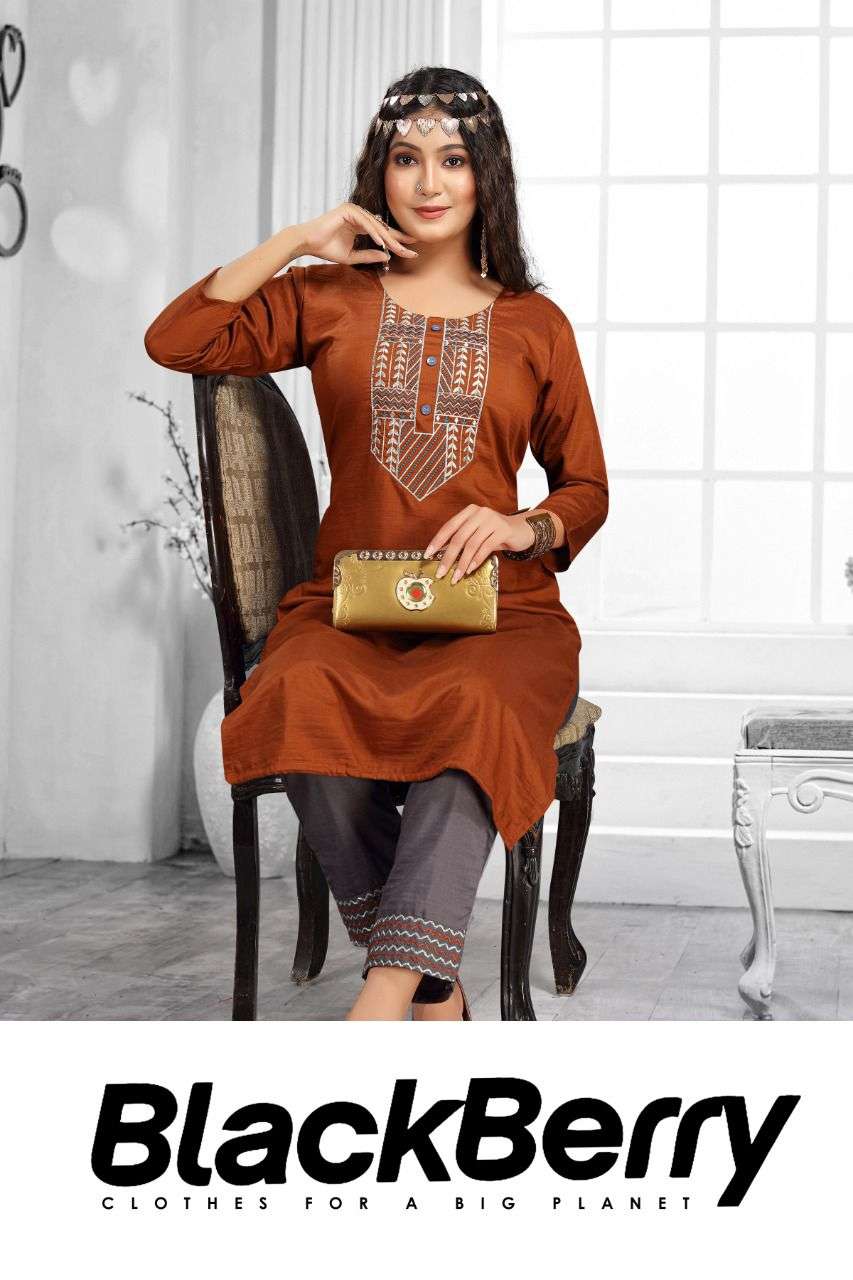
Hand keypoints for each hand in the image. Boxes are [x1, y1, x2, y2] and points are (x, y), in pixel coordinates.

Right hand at [295, 202, 418, 266]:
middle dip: (399, 239)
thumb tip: (387, 257)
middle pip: (383, 229)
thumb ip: (368, 256)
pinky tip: (382, 243)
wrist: (308, 242)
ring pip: (376, 226)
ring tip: (400, 249)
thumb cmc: (326, 248)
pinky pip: (365, 223)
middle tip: (414, 248)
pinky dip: (373, 233)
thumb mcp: (352, 256)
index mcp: (361, 225)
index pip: (383, 233)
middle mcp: (360, 215)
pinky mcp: (348, 210)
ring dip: (388, 239)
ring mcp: (354, 210)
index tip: (411, 250)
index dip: (397, 242)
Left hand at [423, 506, 536, 582]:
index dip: (438, 541)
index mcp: (469, 511)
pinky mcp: (503, 530)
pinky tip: (470, 570)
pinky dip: (476, 560)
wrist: (522, 530)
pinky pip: (485, 548)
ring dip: (462, 563)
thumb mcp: (477, 534)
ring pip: (471, 545)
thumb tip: (442, 555)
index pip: (449, 526)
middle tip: (440, 572)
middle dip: (448, 557)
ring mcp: (492, 520)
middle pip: (459, 537)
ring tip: (456, 576)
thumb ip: (462, 540)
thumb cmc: (495, 534)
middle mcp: (480, 513)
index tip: (428, 555)